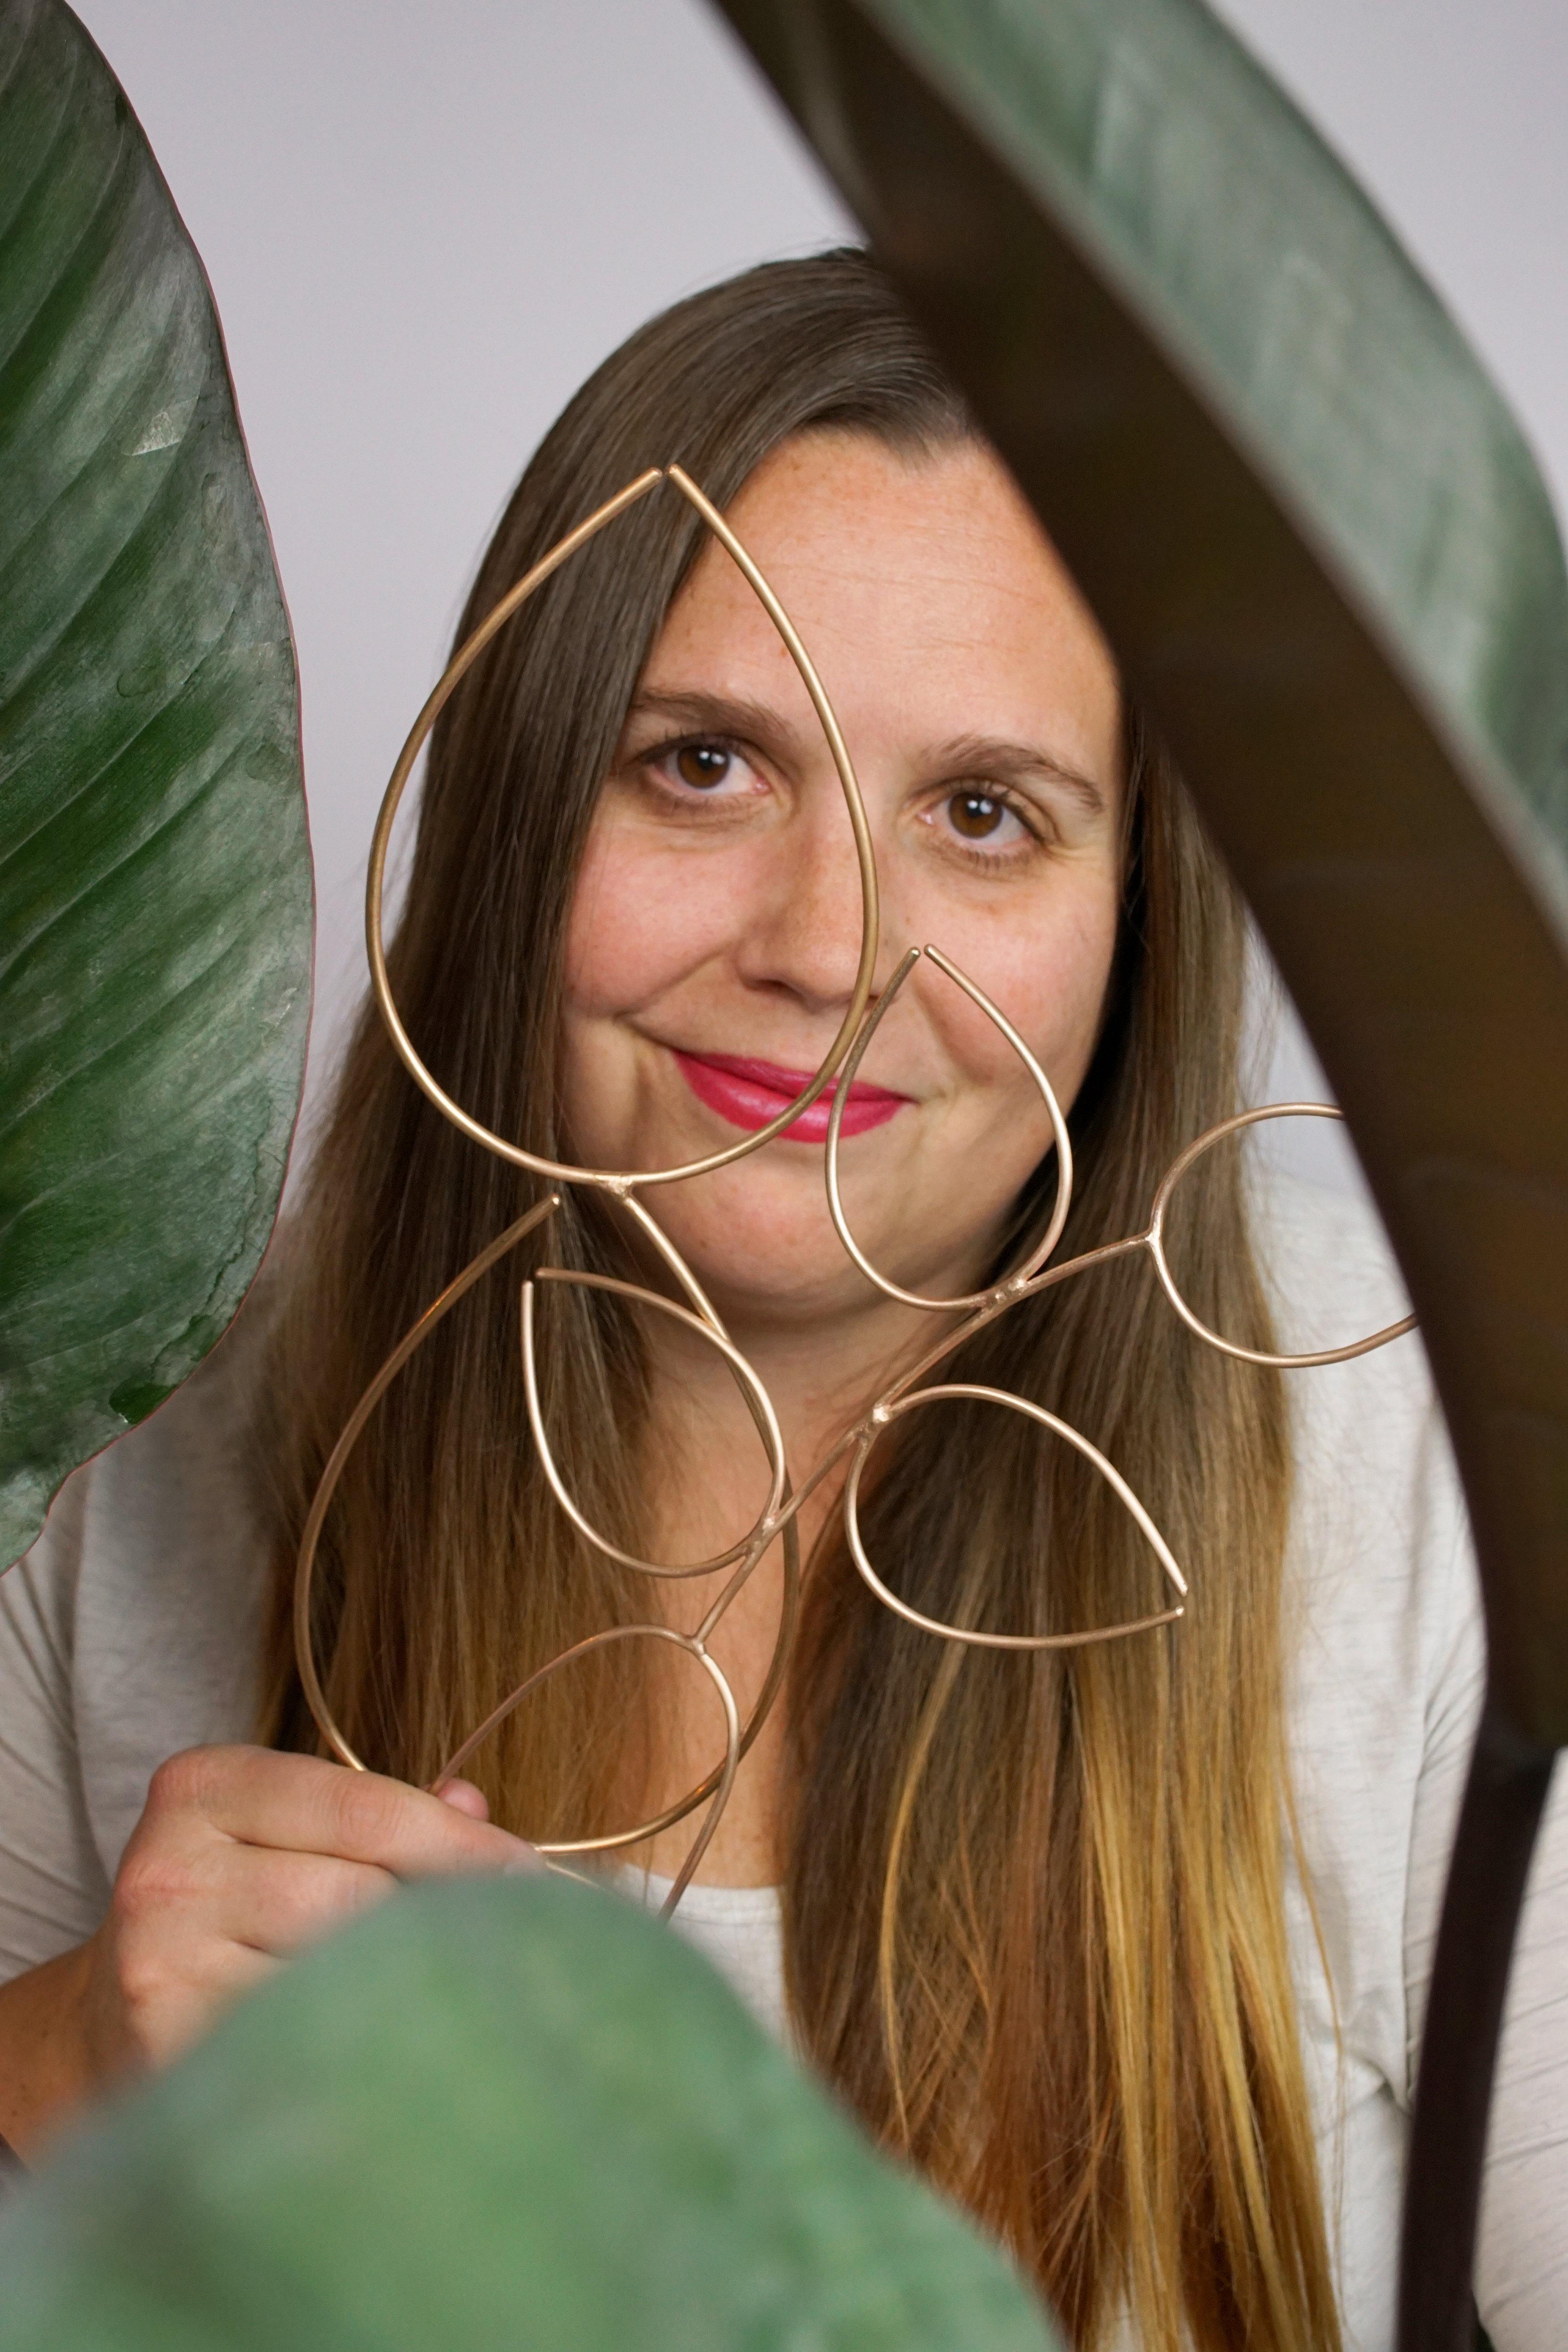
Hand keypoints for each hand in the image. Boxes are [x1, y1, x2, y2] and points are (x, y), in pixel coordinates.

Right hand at [76, 1743, 532, 2082]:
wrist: (102, 2024)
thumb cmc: (227, 1918)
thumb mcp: (285, 1838)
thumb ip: (379, 1818)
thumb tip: (479, 1811)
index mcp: (205, 1787)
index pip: (369, 1810)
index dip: (465, 1849)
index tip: (535, 1878)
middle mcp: (170, 1867)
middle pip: (361, 1894)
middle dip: (444, 1923)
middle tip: (516, 1948)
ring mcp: (159, 1963)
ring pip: (337, 1974)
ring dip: (411, 1991)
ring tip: (461, 2004)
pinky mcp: (163, 2050)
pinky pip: (299, 2043)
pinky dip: (359, 2048)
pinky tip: (398, 2057)